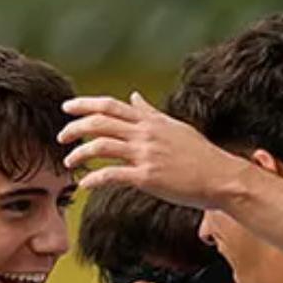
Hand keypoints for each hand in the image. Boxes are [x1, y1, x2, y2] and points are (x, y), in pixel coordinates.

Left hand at [59, 92, 250, 207]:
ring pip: (101, 146)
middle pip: (100, 122)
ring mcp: (146, 154)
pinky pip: (112, 175)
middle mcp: (145, 133)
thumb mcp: (174, 127)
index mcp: (150, 121)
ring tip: (68, 162)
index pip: (110, 105)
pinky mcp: (148, 177)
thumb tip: (136, 97)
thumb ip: (150, 113)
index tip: (67, 108)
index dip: (84, 105)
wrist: (222, 177)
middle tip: (61, 137)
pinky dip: (94, 179)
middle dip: (74, 128)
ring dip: (79, 153)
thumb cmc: (201, 155)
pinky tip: (84, 185)